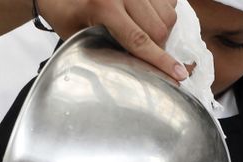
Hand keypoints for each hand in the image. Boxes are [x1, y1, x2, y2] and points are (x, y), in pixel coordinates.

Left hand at [37, 0, 187, 81]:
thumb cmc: (64, 13)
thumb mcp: (75, 36)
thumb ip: (103, 49)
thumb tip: (134, 67)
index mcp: (105, 7)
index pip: (140, 41)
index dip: (161, 60)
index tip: (178, 74)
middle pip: (159, 28)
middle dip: (160, 49)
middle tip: (148, 59)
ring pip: (167, 14)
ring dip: (163, 32)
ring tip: (146, 39)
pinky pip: (167, 1)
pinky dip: (163, 14)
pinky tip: (148, 21)